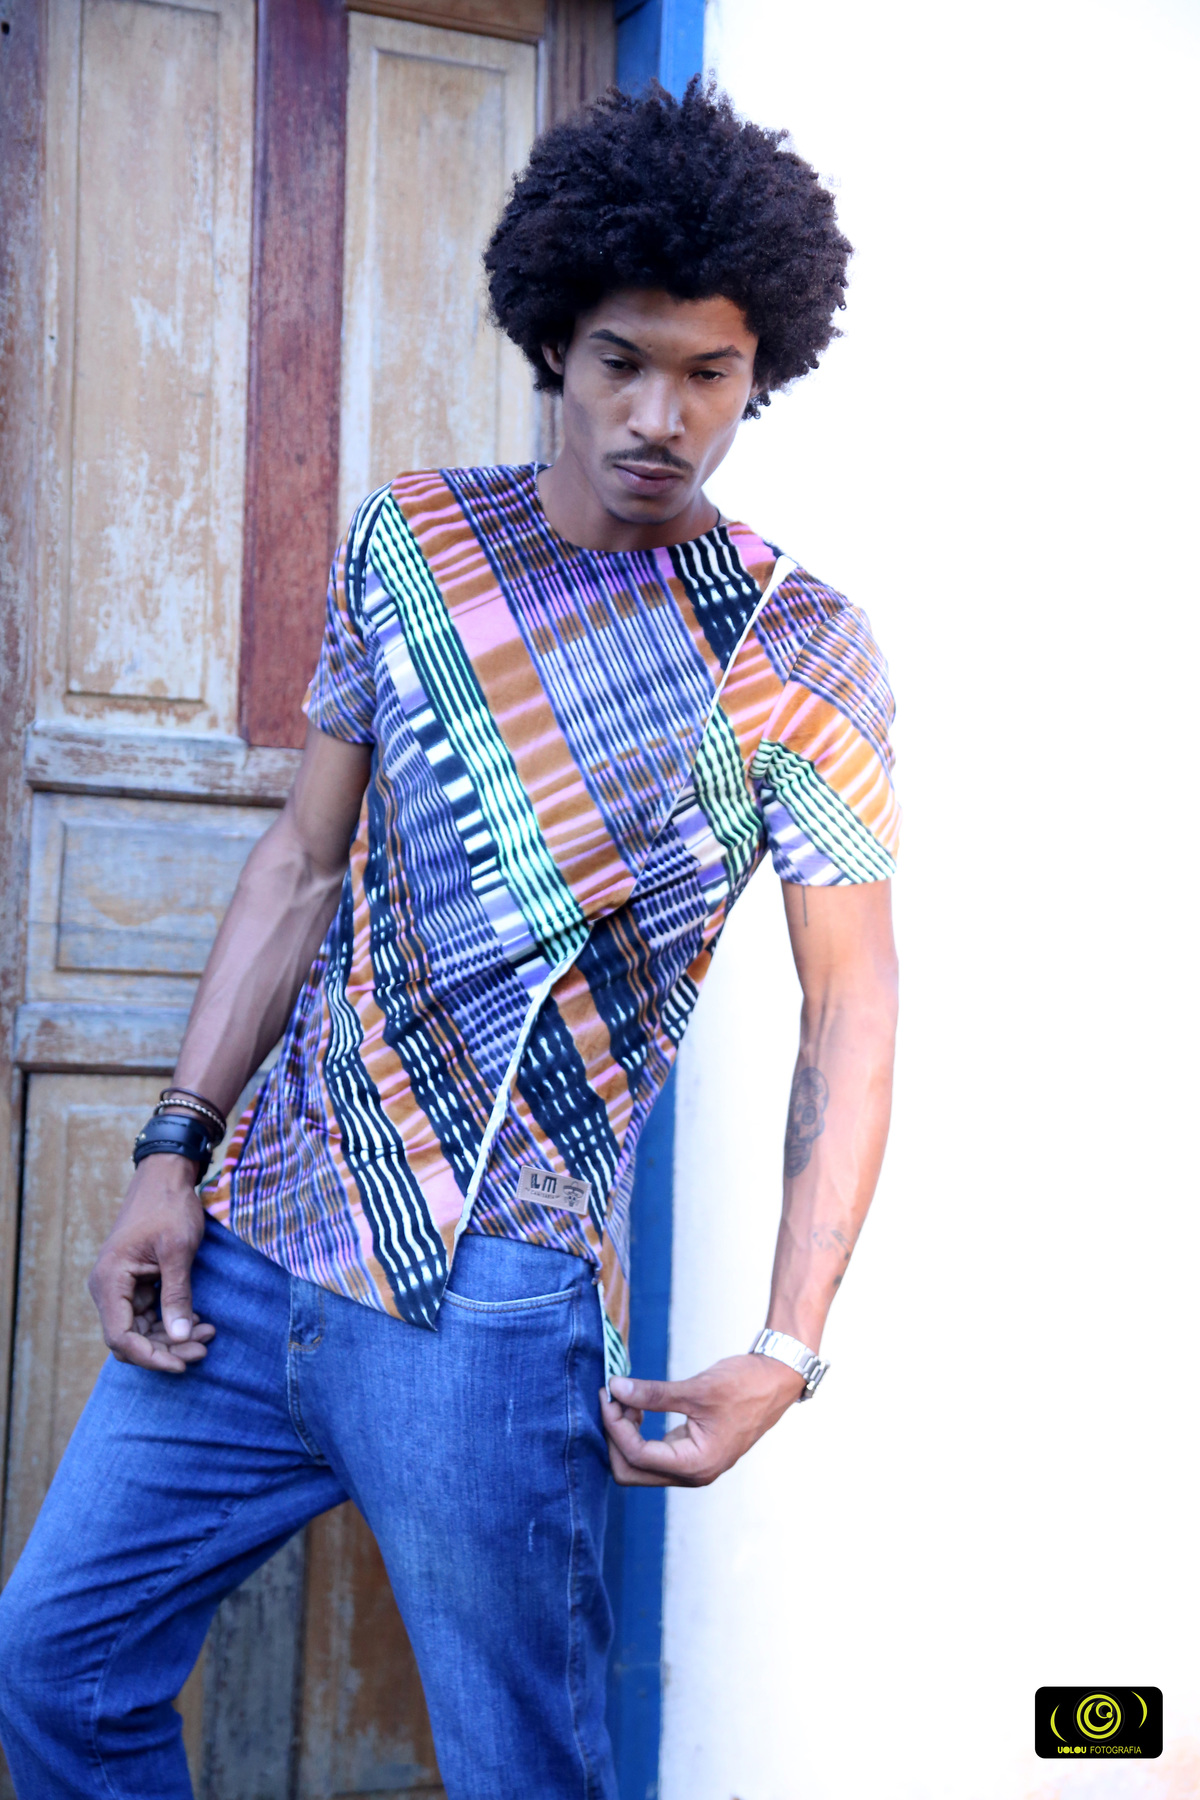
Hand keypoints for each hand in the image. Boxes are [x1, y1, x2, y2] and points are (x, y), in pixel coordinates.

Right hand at [88, 1158, 214, 1373]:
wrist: (165, 1177)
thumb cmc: (169, 1207)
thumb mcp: (178, 1250)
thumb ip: (178, 1294)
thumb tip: (181, 1337)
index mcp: (110, 1280)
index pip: (120, 1337)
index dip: (150, 1357)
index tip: (182, 1363)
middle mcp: (108, 1288)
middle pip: (131, 1339)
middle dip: (166, 1350)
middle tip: (203, 1350)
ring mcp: (121, 1287)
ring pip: (141, 1331)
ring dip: (172, 1338)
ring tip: (208, 1334)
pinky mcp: (135, 1284)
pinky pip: (149, 1315)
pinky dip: (172, 1322)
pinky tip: (200, 1321)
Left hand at [600, 1353, 804, 1486]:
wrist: (776, 1382)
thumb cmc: (744, 1385)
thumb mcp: (696, 1389)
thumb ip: (653, 1394)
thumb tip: (615, 1388)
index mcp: (696, 1464)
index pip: (637, 1455)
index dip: (615, 1425)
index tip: (607, 1393)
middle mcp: (692, 1473)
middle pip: (631, 1472)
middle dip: (615, 1436)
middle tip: (611, 1398)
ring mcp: (691, 1466)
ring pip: (639, 1466)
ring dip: (624, 1434)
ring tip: (625, 1398)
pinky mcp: (690, 1453)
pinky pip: (652, 1453)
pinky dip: (638, 1432)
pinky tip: (638, 1406)